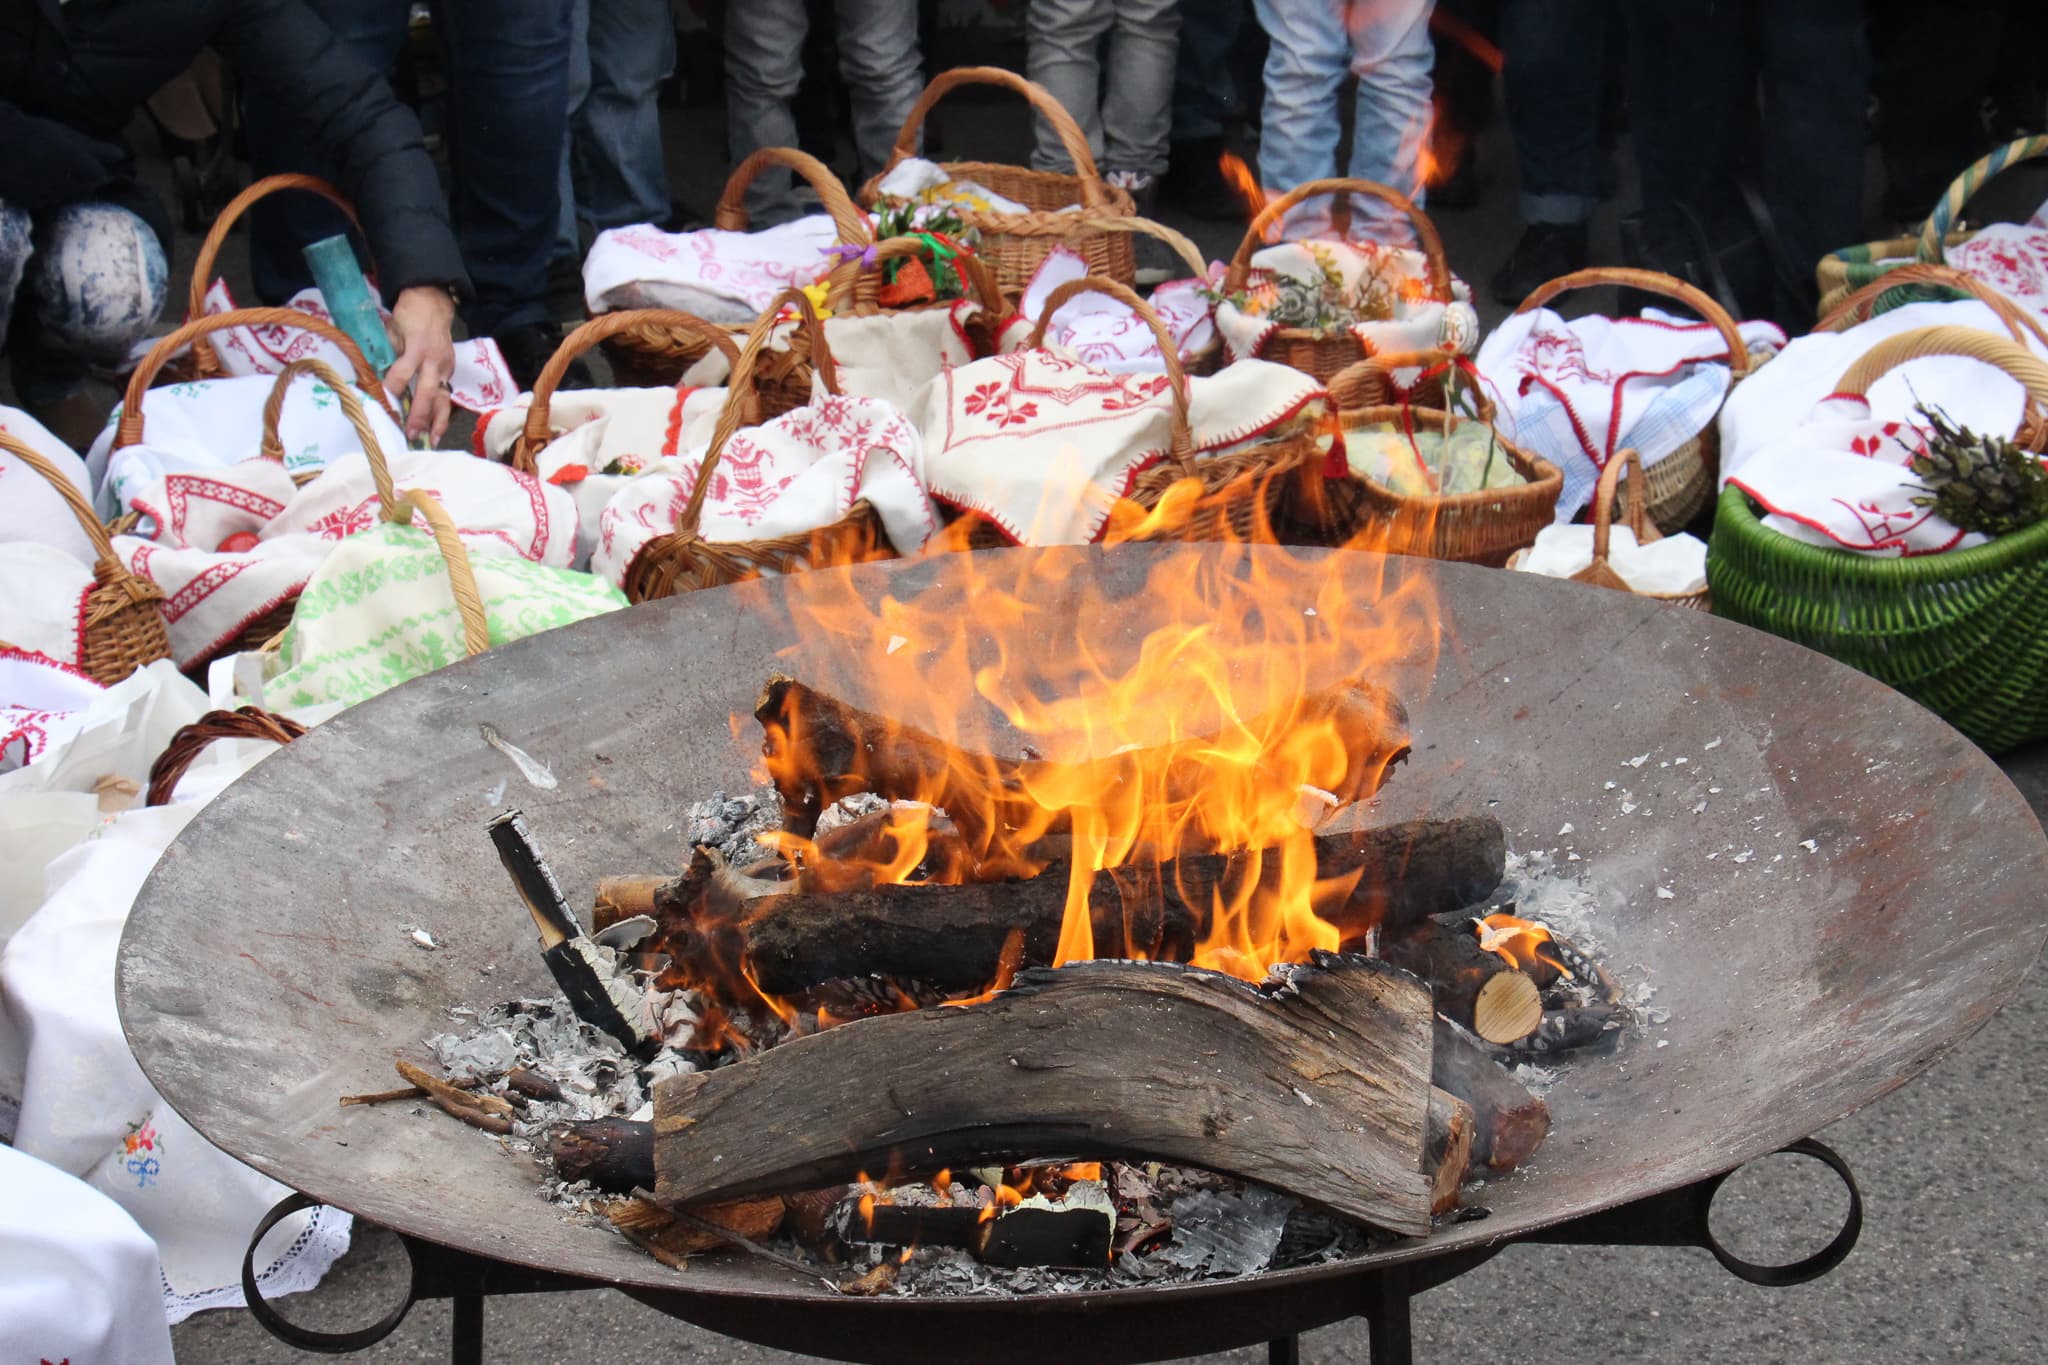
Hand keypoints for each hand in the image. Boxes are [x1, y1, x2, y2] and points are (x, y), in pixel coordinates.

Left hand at [385, 285, 458, 443]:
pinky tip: (436, 428)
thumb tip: (375, 378)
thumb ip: (388, 354)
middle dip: (419, 415)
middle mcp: (434, 360)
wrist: (433, 302)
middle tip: (411, 433)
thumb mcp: (393, 329)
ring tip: (433, 440)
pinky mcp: (449, 371)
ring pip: (443, 398)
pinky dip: (440, 413)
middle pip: (427, 392)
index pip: (402, 372)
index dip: (391, 388)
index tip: (382, 404)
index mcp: (417, 347)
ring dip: (438, 421)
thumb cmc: (409, 315)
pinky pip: (444, 394)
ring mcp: (444, 367)